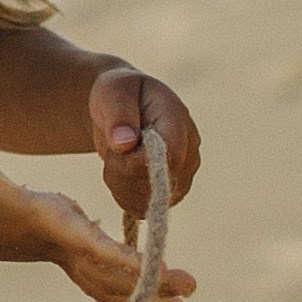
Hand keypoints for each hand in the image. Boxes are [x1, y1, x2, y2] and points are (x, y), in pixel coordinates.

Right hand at [0, 102, 195, 301]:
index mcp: (48, 223)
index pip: (93, 247)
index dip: (126, 260)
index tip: (159, 271)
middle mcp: (59, 244)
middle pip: (111, 273)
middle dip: (150, 285)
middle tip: (191, 295)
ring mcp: (61, 253)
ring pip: (108, 284)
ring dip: (144, 298)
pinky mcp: (60, 253)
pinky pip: (100, 280)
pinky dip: (124, 291)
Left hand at [88, 66, 201, 222]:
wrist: (120, 108)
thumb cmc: (118, 94)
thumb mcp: (113, 92)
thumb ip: (118, 114)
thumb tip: (124, 142)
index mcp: (178, 120)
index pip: (170, 156)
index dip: (138, 162)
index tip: (117, 147)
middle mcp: (189, 151)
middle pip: (158, 184)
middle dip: (122, 172)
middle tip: (113, 147)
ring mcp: (182, 175)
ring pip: (148, 201)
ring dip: (120, 184)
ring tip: (116, 156)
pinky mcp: (170, 193)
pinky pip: (141, 209)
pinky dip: (122, 195)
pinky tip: (119, 172)